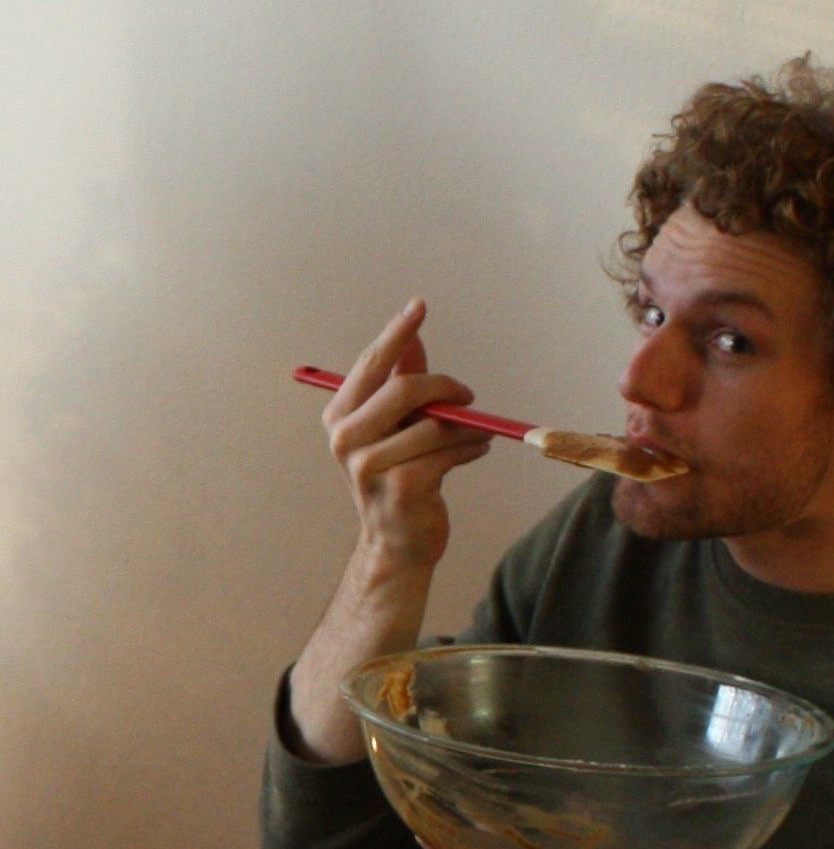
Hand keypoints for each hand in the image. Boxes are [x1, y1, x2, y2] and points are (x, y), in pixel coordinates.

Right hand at [322, 299, 491, 581]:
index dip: (397, 333)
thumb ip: (401, 381)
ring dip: (466, 424)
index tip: (419, 305)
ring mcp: (369, 465)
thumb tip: (412, 335)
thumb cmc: (398, 479)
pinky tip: (477, 449)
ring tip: (479, 431)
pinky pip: (447, 451)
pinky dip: (470, 446)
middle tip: (467, 395)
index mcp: (340, 416)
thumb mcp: (395, 427)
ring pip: (433, 424)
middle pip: (404, 389)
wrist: (398, 542)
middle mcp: (345, 439)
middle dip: (444, 387)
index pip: (372, 363)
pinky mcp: (400, 486)